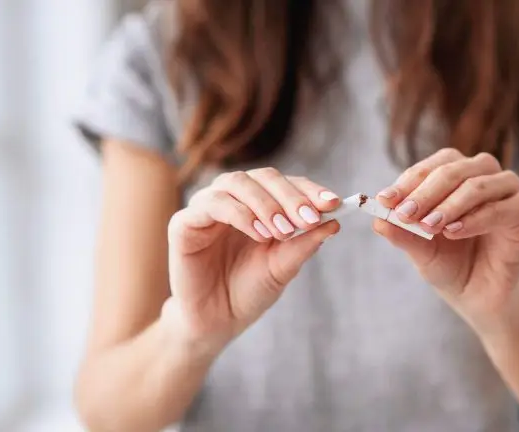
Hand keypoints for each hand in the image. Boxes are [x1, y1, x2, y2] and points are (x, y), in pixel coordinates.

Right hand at [164, 169, 339, 346]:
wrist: (216, 322)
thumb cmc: (249, 292)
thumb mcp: (283, 267)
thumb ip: (304, 244)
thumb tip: (334, 222)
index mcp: (259, 204)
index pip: (286, 183)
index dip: (309, 189)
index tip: (333, 203)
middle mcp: (233, 198)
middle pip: (264, 176)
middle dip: (291, 196)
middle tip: (309, 218)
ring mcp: (207, 207)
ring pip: (237, 182)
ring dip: (266, 204)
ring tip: (283, 231)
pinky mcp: (184, 223)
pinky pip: (212, 204)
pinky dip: (239, 214)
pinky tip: (259, 234)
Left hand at [374, 148, 518, 330]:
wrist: (479, 296)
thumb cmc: (451, 265)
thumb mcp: (420, 250)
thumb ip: (402, 233)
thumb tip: (376, 219)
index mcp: (456, 174)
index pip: (431, 166)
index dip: (407, 182)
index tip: (384, 201)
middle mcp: (483, 175)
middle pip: (453, 169)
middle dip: (425, 192)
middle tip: (405, 213)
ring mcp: (507, 191)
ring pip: (477, 184)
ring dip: (449, 204)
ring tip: (429, 226)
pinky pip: (502, 208)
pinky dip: (475, 219)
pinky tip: (453, 232)